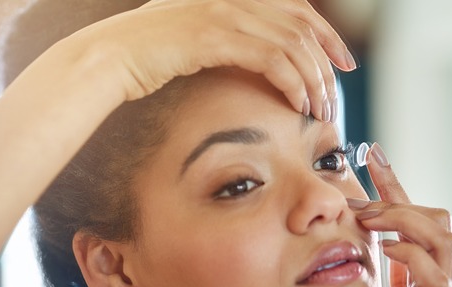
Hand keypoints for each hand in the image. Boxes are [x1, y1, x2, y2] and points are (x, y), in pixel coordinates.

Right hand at [60, 0, 355, 121]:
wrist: (108, 57)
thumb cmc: (146, 55)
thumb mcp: (192, 37)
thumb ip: (225, 37)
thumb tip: (253, 55)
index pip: (296, 7)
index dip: (326, 32)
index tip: (343, 61)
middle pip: (302, 23)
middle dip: (328, 59)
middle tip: (337, 91)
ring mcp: (223, 13)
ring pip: (293, 44)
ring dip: (313, 80)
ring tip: (320, 109)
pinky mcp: (214, 37)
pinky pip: (272, 60)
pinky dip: (293, 84)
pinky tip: (297, 106)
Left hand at [347, 143, 451, 286]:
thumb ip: (396, 279)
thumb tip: (374, 250)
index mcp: (427, 274)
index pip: (414, 218)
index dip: (394, 182)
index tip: (370, 151)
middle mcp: (442, 278)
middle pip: (439, 217)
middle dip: (398, 197)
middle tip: (360, 194)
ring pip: (442, 235)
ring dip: (402, 220)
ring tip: (369, 221)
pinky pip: (432, 272)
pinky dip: (408, 254)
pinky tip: (384, 252)